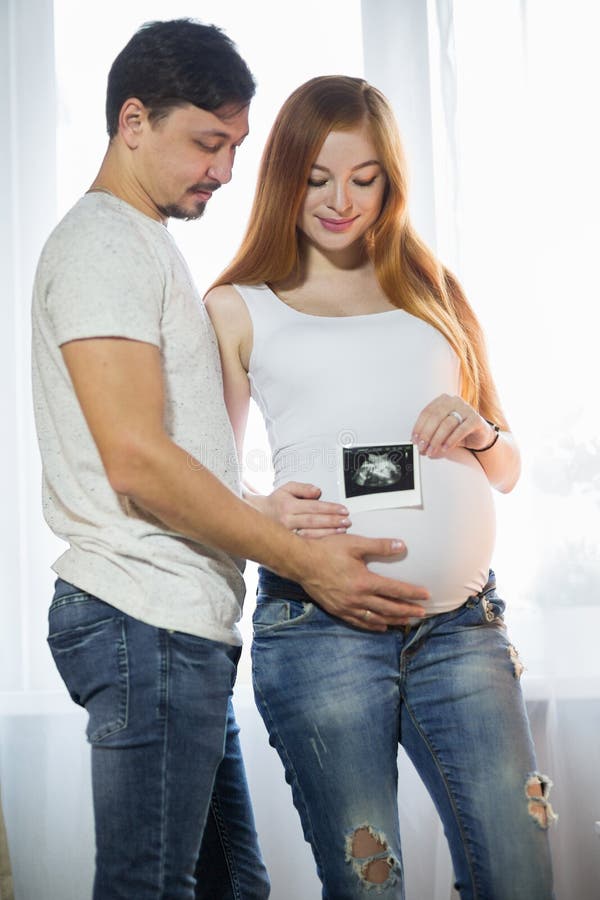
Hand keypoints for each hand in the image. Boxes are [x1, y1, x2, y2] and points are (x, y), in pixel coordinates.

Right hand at [252, 481, 350, 537]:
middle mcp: (287, 521)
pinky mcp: (288, 543)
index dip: (330, 509)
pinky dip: (320, 542)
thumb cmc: (276, 502)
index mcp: (288, 506)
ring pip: (310, 535)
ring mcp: (287, 534)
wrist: (258, 516)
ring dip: (329, 533)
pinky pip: (306, 544)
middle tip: (347, 521)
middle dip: (333, 521)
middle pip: (314, 521)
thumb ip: (303, 488)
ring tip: (342, 531)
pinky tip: (330, 541)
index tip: (343, 510)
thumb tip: (318, 492)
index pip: (313, 507)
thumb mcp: (287, 488)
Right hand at [298, 534, 428, 630]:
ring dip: (393, 620)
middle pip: (389, 607)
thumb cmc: (327, 550)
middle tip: (422, 614)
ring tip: (407, 621)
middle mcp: (358, 598)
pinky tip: (382, 626)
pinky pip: (359, 622)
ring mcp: (347, 607)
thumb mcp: (355, 544)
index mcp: (364, 581)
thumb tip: (401, 546)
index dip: (412, 593)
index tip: (426, 596)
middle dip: (407, 611)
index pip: (395, 589)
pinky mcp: (338, 610)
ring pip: (376, 618)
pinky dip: (373, 625)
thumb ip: (379, 546)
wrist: (301, 562)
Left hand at [411, 394, 495, 457]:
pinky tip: (445, 448)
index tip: (414, 439)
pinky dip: (451, 440)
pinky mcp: (476, 419)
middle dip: (426, 434)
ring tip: (432, 450)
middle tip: (422, 447)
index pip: (426, 412)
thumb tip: (417, 444)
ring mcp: (466, 409)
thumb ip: (430, 434)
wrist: (479, 434)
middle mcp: (454, 401)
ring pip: (447, 424)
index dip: (418, 427)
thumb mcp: (441, 431)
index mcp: (442, 401)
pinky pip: (461, 430)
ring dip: (437, 440)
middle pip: (435, 417)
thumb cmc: (458, 430)